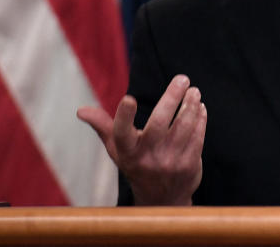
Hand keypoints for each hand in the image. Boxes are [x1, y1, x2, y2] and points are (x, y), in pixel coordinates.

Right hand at [77, 74, 206, 205]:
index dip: (124, 116)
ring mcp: (169, 164)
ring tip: (194, 91)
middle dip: (171, 98)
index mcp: (126, 152)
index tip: (129, 98)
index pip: (121, 133)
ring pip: (182, 128)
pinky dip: (200, 120)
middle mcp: (147, 158)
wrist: (161, 200)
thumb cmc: (136, 164)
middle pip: (158, 124)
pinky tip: (199, 107)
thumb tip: (80, 110)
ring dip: (190, 106)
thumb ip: (102, 126)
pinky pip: (196, 138)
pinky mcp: (189, 166)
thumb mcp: (117, 148)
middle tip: (182, 78)